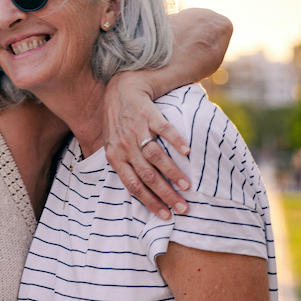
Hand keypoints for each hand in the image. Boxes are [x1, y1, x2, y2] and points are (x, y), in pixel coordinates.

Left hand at [104, 70, 190, 220]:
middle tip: (183, 208)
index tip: (166, 215)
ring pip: (155, 156)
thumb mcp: (112, 142)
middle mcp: (124, 144)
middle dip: (166, 194)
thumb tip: (134, 191)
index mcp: (115, 155)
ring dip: (172, 173)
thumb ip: (121, 163)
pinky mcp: (148, 113)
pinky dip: (175, 141)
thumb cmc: (119, 118)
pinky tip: (187, 152)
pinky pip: (163, 129)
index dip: (149, 202)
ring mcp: (136, 128)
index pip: (133, 185)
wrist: (123, 85)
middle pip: (146, 175)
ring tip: (187, 186)